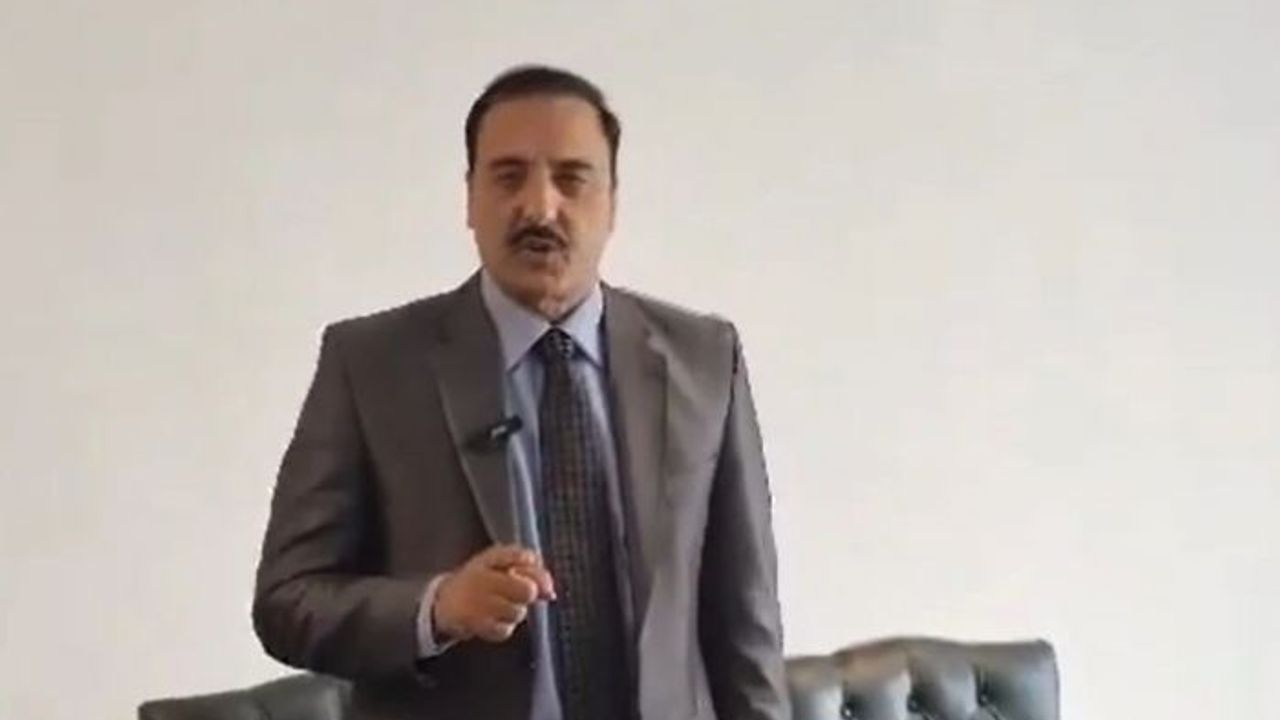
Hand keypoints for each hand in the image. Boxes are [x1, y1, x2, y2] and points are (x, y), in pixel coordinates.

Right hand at [433, 545, 555, 642]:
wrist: (442, 601)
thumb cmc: (481, 582)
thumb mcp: (500, 566)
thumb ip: (529, 571)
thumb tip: (550, 592)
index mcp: (491, 557)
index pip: (524, 558)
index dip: (538, 574)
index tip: (540, 583)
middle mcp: (483, 576)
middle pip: (526, 590)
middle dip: (529, 595)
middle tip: (520, 596)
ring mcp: (476, 600)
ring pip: (517, 612)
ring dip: (515, 612)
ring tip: (502, 607)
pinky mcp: (471, 621)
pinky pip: (503, 630)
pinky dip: (503, 628)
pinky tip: (494, 620)